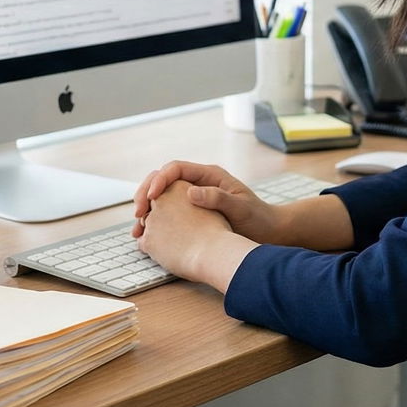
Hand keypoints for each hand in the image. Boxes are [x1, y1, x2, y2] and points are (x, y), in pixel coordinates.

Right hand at [136, 179, 251, 288]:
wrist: (268, 233)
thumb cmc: (258, 218)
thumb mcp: (240, 208)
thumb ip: (218, 198)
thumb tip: (191, 193)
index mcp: (209, 175)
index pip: (176, 169)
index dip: (159, 180)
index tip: (151, 197)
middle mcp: (198, 184)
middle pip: (163, 181)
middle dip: (146, 194)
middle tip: (138, 213)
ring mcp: (193, 199)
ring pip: (162, 198)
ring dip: (146, 210)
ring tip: (137, 228)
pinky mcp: (191, 215)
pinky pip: (168, 214)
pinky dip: (155, 223)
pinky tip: (147, 237)